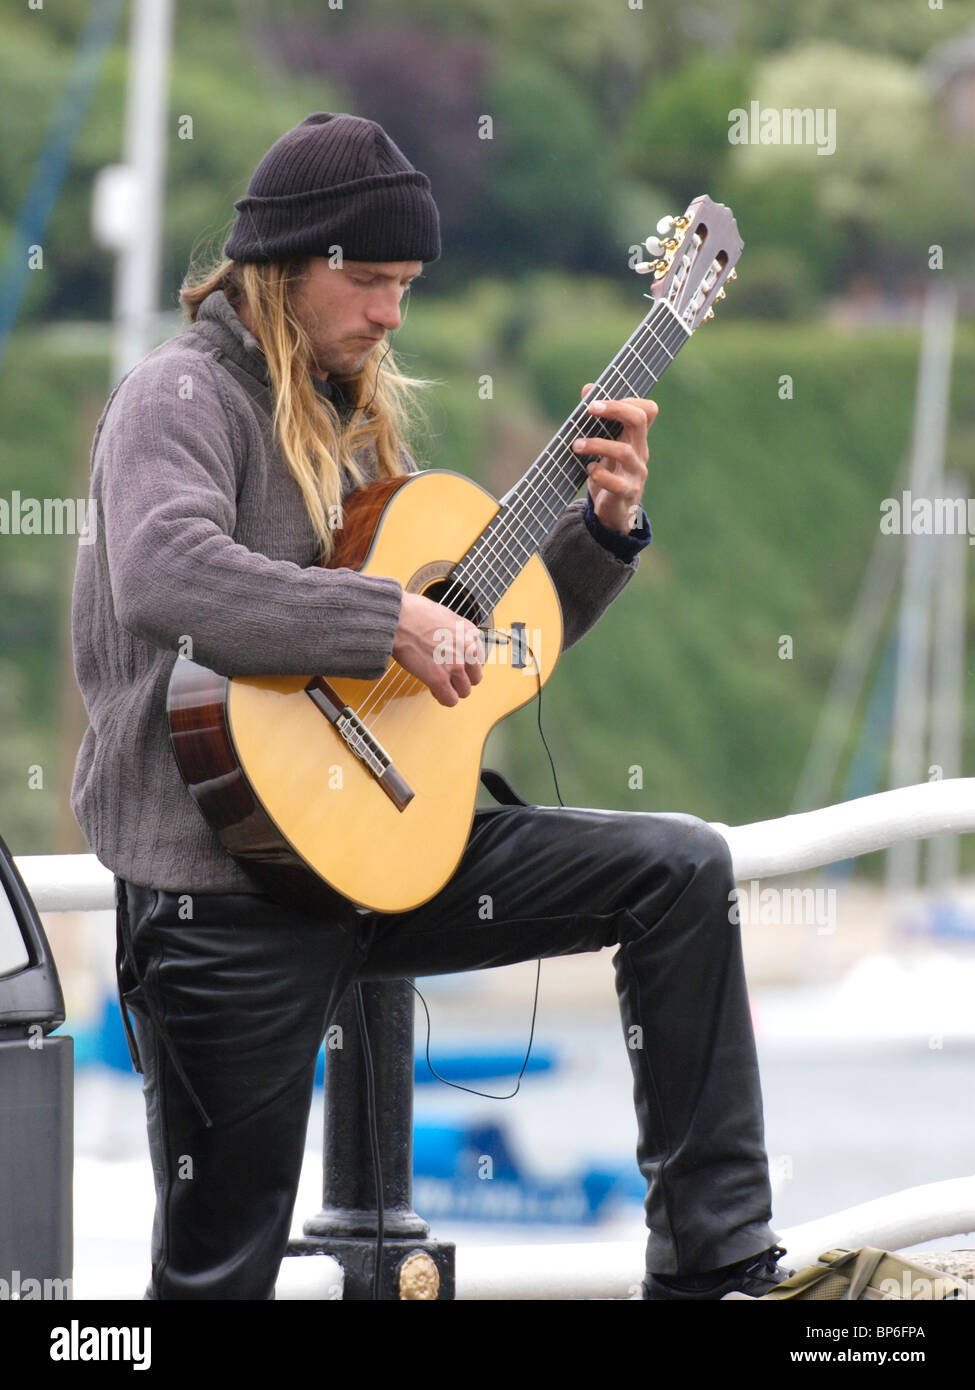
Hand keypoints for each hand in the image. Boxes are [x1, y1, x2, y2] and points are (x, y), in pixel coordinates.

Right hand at [392, 590, 483, 707]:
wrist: (398, 618)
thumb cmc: (412, 612)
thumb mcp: (444, 616)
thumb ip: (453, 632)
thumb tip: (449, 641)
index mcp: (469, 632)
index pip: (478, 657)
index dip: (465, 663)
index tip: (455, 664)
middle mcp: (467, 649)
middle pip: (475, 677)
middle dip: (462, 678)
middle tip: (448, 676)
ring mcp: (455, 665)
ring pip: (464, 691)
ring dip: (452, 689)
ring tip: (439, 683)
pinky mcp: (440, 679)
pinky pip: (450, 700)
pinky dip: (443, 698)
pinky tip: (433, 689)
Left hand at [573, 383, 656, 534]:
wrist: (615, 514)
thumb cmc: (609, 475)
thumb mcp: (604, 447)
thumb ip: (598, 420)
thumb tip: (588, 388)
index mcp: (636, 439)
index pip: (647, 410)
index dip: (627, 400)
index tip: (599, 401)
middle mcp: (640, 453)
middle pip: (638, 421)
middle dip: (615, 409)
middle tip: (590, 408)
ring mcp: (635, 474)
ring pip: (624, 452)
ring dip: (597, 444)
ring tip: (576, 445)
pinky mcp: (625, 494)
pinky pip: (616, 483)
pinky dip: (599, 475)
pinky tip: (589, 470)